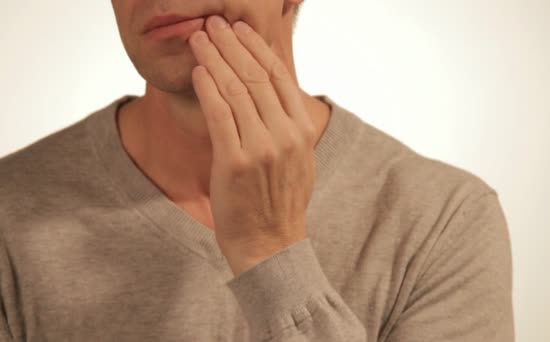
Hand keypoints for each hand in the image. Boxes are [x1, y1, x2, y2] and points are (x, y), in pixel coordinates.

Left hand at [187, 16, 316, 276]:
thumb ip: (288, 126)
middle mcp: (286, 134)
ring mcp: (261, 147)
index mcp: (302, 130)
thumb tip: (273, 94)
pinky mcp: (235, 161)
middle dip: (232, 45)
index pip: (278, 77)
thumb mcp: (298, 159)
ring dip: (215, 59)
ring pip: (236, 90)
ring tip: (200, 39)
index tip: (240, 30)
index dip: (257, 48)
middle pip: (256, 76)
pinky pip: (219, 115)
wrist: (270, 243)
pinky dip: (207, 89)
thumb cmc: (279, 201)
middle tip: (214, 24)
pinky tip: (198, 71)